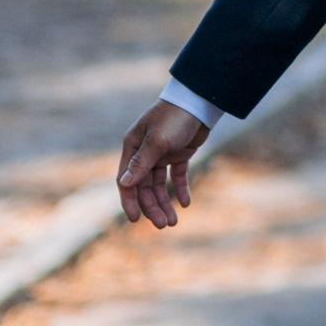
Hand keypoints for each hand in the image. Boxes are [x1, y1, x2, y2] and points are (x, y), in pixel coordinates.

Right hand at [117, 100, 209, 228]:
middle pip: (144, 187)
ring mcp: (161, 153)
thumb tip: (124, 185)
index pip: (126, 180)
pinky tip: (185, 203)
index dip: (130, 201)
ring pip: (159, 184)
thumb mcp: (158, 141)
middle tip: (164, 225)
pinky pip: (176, 175)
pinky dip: (180, 188)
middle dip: (152, 206)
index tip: (136, 219)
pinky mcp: (179, 153)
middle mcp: (144, 152)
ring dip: (165, 202)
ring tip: (174, 221)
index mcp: (132, 148)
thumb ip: (142, 162)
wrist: (201, 100)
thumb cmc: (175, 117)